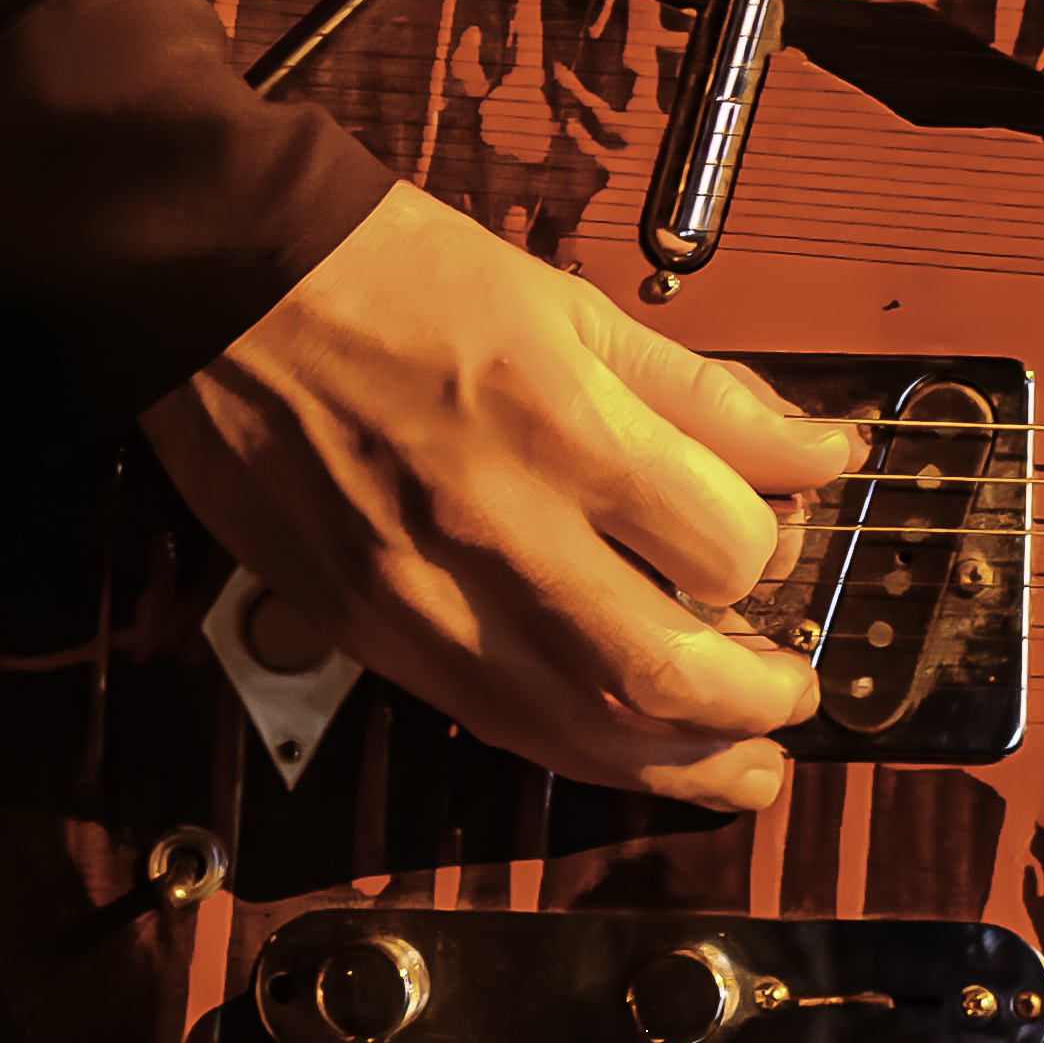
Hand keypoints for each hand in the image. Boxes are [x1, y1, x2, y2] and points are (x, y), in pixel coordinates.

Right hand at [142, 180, 868, 810]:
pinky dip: (573, 751)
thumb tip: (818, 452)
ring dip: (677, 767)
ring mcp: (419, 594)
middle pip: (659, 674)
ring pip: (575, 730)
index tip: (781, 549)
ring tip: (739, 766)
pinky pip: (489, 723)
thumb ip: (706, 395)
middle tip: (792, 699)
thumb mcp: (576, 306)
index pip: (721, 548)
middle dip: (753, 708)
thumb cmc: (395, 275)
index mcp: (560, 426)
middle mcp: (494, 527)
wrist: (225, 283)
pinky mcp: (364, 632)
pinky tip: (621, 748)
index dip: (773, 558)